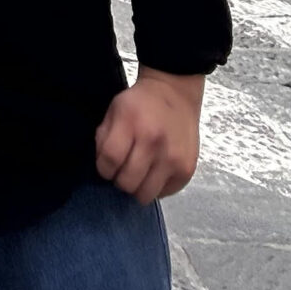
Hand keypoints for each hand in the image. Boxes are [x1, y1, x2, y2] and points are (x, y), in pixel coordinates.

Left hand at [95, 68, 203, 205]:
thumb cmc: (140, 104)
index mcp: (132, 124)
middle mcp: (154, 143)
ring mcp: (173, 159)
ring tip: (139, 173)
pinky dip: (155, 187)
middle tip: (123, 169)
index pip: (109, 161)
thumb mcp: (114, 110)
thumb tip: (104, 168)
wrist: (175, 94)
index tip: (107, 165)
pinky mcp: (187, 170)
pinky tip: (154, 172)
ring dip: (138, 187)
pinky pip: (164, 194)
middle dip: (120, 179)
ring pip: (145, 195)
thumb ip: (104, 138)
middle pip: (127, 183)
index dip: (103, 169)